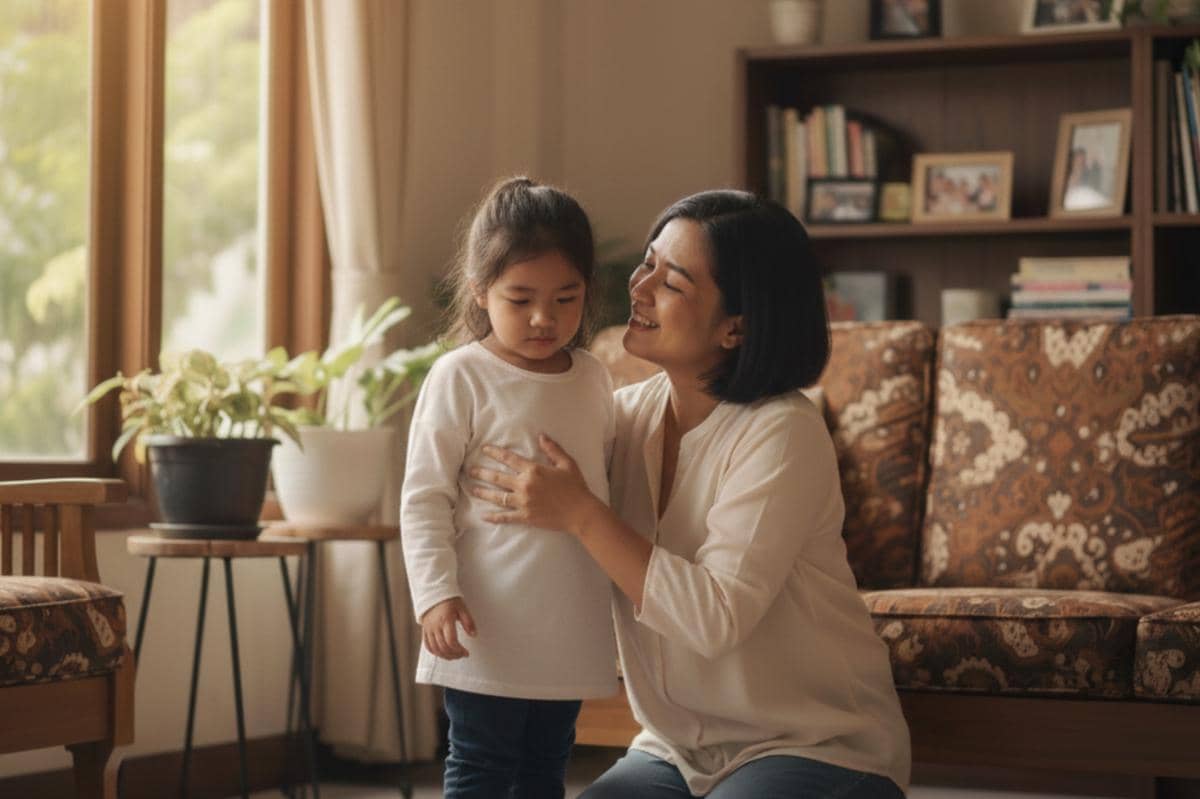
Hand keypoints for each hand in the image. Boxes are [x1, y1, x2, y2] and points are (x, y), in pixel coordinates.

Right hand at [419, 597, 476, 659]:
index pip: (451, 641)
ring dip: (445, 656)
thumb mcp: (462, 608)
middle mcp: (436, 626)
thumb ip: (469, 622)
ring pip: (435, 649)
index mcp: (446, 620)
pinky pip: (427, 645)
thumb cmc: (448, 599)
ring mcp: (429, 629)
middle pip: (443, 647)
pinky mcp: (425, 631)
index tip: (466, 652)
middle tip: (462, 655)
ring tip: (454, 656)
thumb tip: (474, 634)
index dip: (459, 650)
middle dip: (454, 655)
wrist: (434, 593)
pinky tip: (443, 653)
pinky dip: (435, 652)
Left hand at [469, 434, 601, 534]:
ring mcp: (523, 502)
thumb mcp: (567, 463)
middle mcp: (525, 485)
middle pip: (497, 477)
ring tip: (471, 489)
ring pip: (497, 497)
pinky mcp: (525, 517)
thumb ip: (552, 449)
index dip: (495, 452)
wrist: (580, 512)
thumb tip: (541, 435)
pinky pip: (505, 517)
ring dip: (482, 492)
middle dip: (482, 472)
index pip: (509, 459)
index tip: (484, 449)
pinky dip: (494, 517)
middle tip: (470, 470)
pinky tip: (483, 516)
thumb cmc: (576, 486)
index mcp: (533, 470)